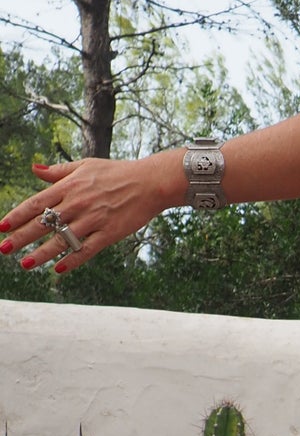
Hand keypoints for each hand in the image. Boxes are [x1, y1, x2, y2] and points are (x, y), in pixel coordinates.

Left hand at [0, 156, 171, 272]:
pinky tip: (59, 269)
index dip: (17, 215)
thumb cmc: (116, 172)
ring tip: (25, 264)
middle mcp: (78, 204)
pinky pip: (87, 249)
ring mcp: (94, 219)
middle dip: (21, 237)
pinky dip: (73, 260)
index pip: (37, 203)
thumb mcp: (85, 166)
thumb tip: (33, 168)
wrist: (150, 182)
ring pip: (62, 239)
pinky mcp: (110, 233)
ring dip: (42, 253)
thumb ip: (57, 171)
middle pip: (44, 223)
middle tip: (3, 249)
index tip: (2, 226)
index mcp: (70, 186)